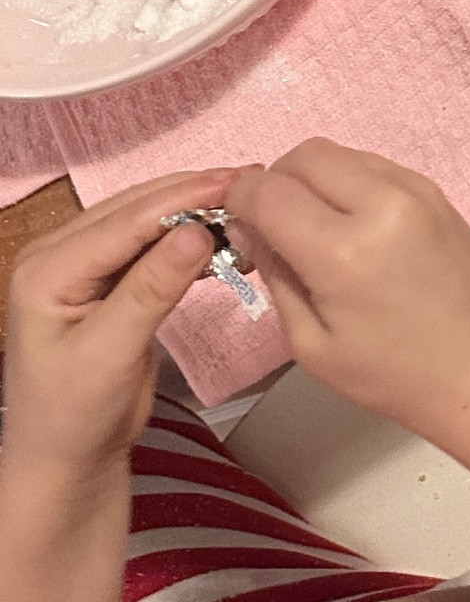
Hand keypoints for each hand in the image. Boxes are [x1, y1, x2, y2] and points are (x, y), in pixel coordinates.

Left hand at [1, 168, 235, 482]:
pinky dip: (188, 236)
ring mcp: (83, 265)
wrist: (69, 460)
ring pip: (146, 221)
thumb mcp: (111, 354)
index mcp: (46, 269)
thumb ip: (151, 290)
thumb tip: (196, 232)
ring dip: (194, 209)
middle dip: (193, 194)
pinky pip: (151, 244)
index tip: (236, 184)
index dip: (182, 198)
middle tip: (252, 181)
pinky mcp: (108, 279)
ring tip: (245, 199)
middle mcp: (59, 255)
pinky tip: (221, 230)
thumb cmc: (74, 418)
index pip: (124, 222)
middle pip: (135, 210)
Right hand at [226, 139, 469, 444]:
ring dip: (313, 178)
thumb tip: (247, 224)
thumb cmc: (389, 371)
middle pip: (304, 155)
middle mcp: (381, 204)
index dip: (239, 200)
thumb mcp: (310, 342)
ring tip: (314, 225)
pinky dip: (348, 181)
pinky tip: (351, 222)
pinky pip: (372, 163)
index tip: (234, 218)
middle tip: (274, 224)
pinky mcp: (433, 187)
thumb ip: (274, 273)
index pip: (269, 192)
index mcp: (344, 252)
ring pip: (339, 152)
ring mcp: (414, 189)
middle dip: (276, 182)